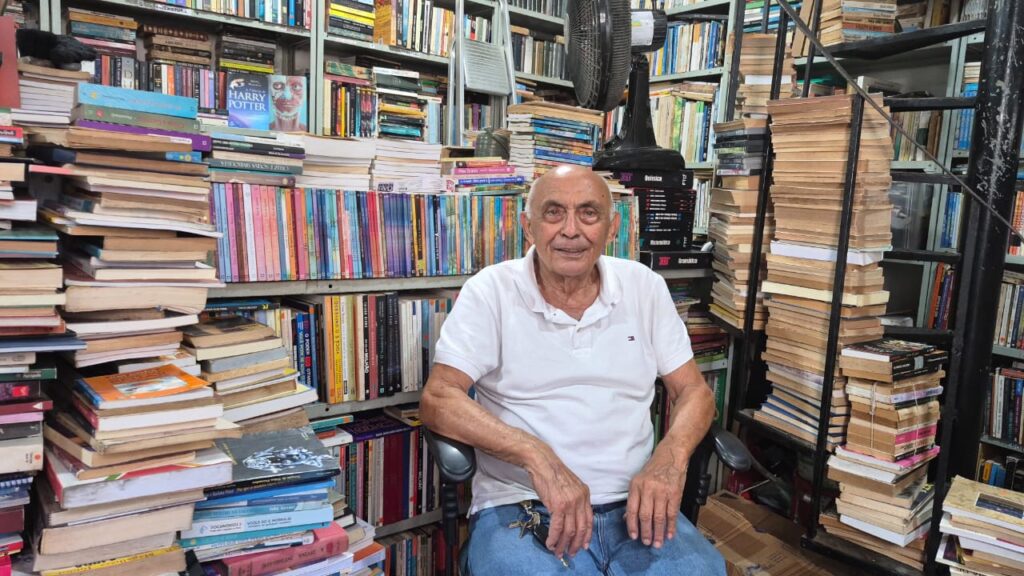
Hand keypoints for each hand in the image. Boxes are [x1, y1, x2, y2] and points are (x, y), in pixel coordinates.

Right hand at [527, 445, 593, 560]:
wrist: (542, 463)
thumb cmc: (552, 473)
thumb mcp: (570, 485)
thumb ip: (574, 499)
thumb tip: (570, 516)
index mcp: (585, 494)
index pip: (589, 519)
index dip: (587, 535)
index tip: (584, 545)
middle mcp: (580, 499)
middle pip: (581, 528)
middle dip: (576, 543)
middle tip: (571, 553)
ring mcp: (570, 503)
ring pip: (570, 530)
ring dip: (563, 544)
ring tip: (558, 552)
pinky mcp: (558, 506)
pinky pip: (558, 527)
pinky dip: (554, 538)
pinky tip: (550, 543)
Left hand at [625, 449, 687, 548]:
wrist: (671, 457)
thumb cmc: (653, 470)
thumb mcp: (639, 481)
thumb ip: (634, 499)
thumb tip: (627, 518)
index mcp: (636, 486)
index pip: (631, 509)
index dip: (632, 525)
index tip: (634, 537)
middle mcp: (648, 489)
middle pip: (645, 516)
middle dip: (646, 532)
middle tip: (647, 543)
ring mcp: (662, 492)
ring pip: (659, 517)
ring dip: (658, 533)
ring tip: (658, 543)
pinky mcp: (675, 494)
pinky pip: (672, 514)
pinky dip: (671, 526)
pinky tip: (670, 535)